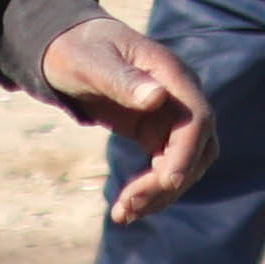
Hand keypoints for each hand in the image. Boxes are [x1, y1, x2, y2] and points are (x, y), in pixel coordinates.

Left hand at [40, 15, 217, 223]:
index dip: (186, 152)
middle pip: (197, 149)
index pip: (196, 119)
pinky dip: (150, 190)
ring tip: (122, 215)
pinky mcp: (157, 133)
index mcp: (171, 75)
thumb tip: (157, 98)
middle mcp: (181, 97)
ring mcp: (172, 117)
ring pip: (184, 165)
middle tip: (129, 207)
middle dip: (168, 182)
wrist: (68, 48)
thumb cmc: (78, 50)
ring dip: (159, 194)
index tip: (168, 182)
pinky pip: (164, 167)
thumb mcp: (91, 62)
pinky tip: (126, 209)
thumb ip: (121, 79)